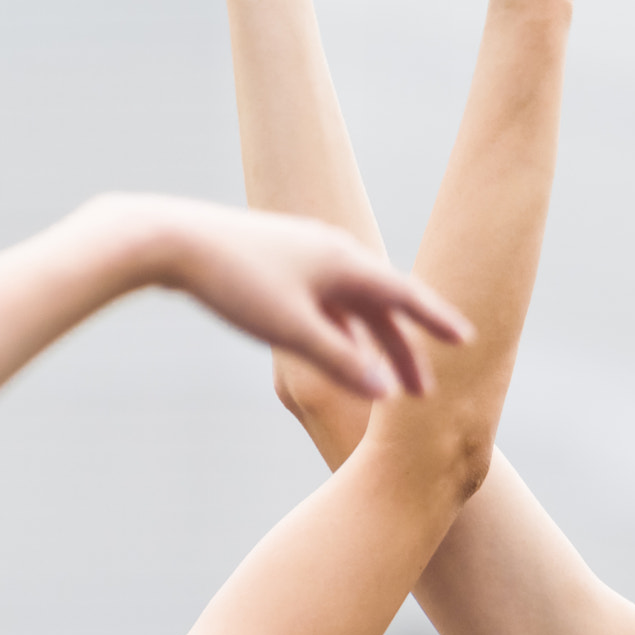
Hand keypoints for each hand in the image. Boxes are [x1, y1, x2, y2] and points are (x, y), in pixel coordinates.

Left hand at [137, 198, 472, 399]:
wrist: (167, 240)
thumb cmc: (233, 282)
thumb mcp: (292, 331)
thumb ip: (341, 364)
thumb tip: (384, 394)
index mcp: (344, 262)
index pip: (406, 297)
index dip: (438, 322)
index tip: (467, 342)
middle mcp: (331, 252)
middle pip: (382, 307)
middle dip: (404, 350)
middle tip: (422, 392)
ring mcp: (303, 255)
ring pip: (352, 306)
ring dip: (372, 344)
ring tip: (384, 382)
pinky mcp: (277, 262)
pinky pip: (326, 302)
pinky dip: (341, 331)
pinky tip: (337, 353)